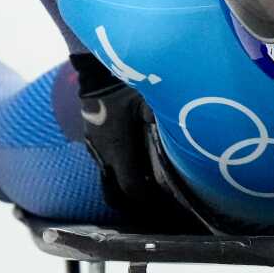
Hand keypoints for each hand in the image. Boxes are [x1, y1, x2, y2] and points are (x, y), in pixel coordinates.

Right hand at [79, 82, 160, 213]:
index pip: (130, 187)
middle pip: (116, 190)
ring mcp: (94, 147)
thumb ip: (164, 122)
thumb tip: (183, 138)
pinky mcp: (90, 138)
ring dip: (124, 182)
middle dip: (133, 199)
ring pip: (108, 178)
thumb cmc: (124, 86)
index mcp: (118, 148)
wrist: (95, 71)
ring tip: (144, 182)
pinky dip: (118, 168)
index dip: (146, 199)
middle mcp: (103, 153)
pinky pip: (104, 163)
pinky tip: (133, 160)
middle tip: (153, 200)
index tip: (160, 201)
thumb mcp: (149, 102)